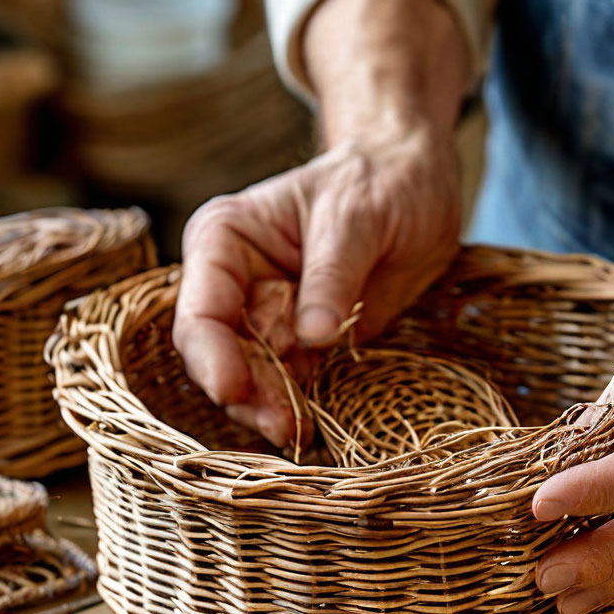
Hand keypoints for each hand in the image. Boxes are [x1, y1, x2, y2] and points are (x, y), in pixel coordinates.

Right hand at [172, 0, 468, 447]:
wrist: (413, 184)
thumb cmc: (380, 181)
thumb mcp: (357, 216)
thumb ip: (332, 274)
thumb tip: (312, 336)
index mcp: (227, 241)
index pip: (200, 308)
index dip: (212, 354)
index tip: (235, 388)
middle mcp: (236, 284)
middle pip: (220, 355)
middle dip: (246, 393)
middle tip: (284, 424)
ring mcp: (269, 318)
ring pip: (253, 379)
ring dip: (271, 409)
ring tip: (300, 431)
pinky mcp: (306, 344)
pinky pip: (292, 385)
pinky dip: (300, 408)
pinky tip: (313, 427)